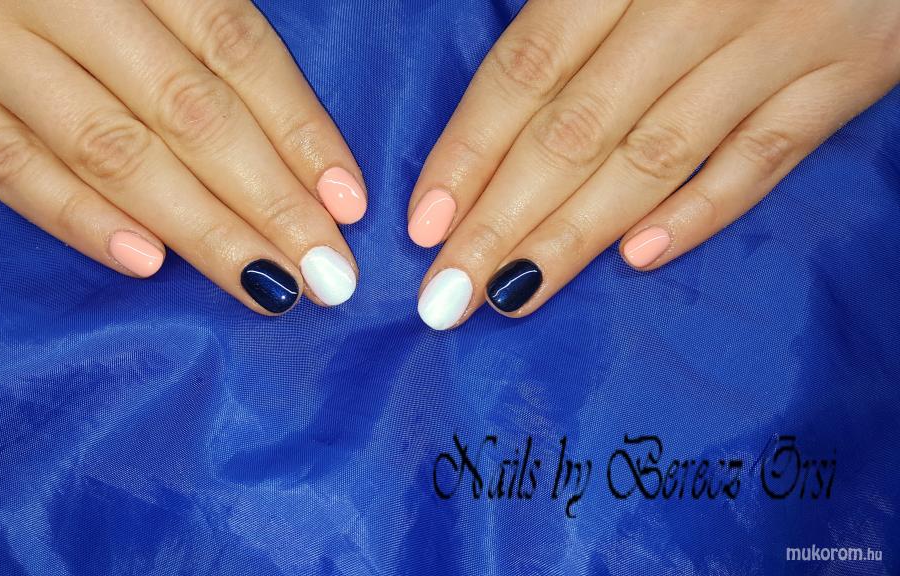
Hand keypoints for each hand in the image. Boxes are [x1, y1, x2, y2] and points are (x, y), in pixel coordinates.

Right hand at [0, 0, 365, 314]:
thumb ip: (181, 17)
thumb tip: (268, 122)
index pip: (231, 46)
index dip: (296, 128)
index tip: (347, 202)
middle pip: (183, 108)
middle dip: (266, 198)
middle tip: (327, 272)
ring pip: (105, 145)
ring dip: (195, 225)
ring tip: (264, 285)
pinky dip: (71, 214)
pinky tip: (143, 263)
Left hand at [409, 0, 899, 328]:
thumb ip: (571, 19)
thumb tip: (497, 124)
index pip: (527, 69)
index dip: (470, 151)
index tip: (425, 225)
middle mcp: (694, 1)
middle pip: (577, 129)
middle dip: (502, 220)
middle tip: (446, 295)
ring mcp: (776, 39)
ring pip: (656, 156)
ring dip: (575, 235)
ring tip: (511, 295)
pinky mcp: (843, 75)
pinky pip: (764, 160)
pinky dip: (700, 212)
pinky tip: (638, 260)